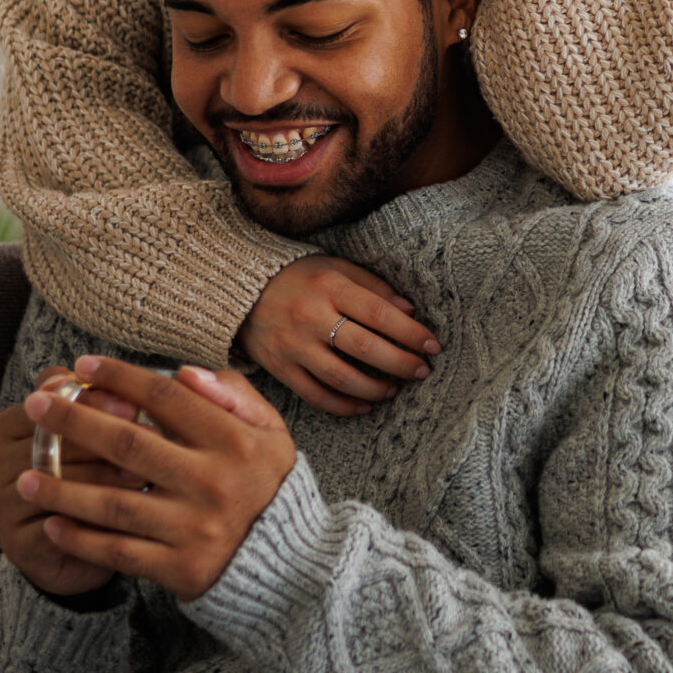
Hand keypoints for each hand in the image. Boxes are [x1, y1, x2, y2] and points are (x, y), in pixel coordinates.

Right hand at [0, 367, 144, 599]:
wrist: (81, 546)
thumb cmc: (89, 474)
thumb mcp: (89, 433)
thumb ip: (91, 402)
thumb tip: (112, 379)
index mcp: (6, 426)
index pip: (47, 404)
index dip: (92, 403)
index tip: (133, 406)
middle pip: (50, 444)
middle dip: (103, 440)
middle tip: (150, 441)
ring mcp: (1, 506)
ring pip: (54, 485)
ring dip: (102, 479)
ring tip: (145, 475)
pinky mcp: (17, 545)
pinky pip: (56, 529)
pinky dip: (94, 522)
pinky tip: (128, 518)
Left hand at [33, 355, 300, 601]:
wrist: (296, 567)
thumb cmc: (272, 487)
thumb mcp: (272, 433)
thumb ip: (234, 395)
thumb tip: (184, 372)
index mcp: (235, 442)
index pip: (166, 398)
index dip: (120, 378)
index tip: (82, 366)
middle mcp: (214, 483)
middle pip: (129, 445)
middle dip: (74, 422)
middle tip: (35, 406)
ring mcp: (195, 529)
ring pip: (114, 504)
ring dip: (63, 488)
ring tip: (22, 473)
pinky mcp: (182, 570)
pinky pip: (120, 552)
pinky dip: (82, 539)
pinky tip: (52, 523)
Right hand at [239, 255, 439, 416]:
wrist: (239, 289)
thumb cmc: (297, 276)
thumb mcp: (334, 267)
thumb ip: (372, 286)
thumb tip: (410, 310)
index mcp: (329, 286)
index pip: (379, 313)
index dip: (410, 333)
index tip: (433, 345)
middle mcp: (311, 317)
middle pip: (365, 348)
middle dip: (401, 363)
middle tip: (423, 371)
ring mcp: (293, 346)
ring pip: (342, 377)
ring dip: (375, 388)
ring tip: (394, 389)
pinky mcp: (280, 368)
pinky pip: (316, 395)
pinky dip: (344, 405)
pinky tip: (364, 404)